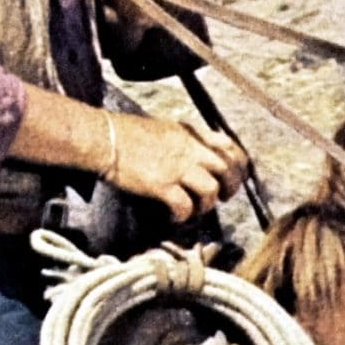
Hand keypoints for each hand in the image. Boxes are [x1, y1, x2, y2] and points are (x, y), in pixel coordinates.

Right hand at [99, 111, 248, 221]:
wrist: (105, 138)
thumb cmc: (128, 132)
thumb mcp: (166, 128)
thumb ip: (186, 140)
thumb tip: (197, 156)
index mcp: (192, 133)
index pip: (230, 147)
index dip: (238, 166)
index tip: (236, 177)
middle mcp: (190, 149)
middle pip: (227, 170)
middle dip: (230, 188)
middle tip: (222, 198)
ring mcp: (177, 167)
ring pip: (211, 190)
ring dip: (206, 205)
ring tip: (194, 209)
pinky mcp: (162, 184)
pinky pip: (185, 206)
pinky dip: (183, 215)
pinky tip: (175, 216)